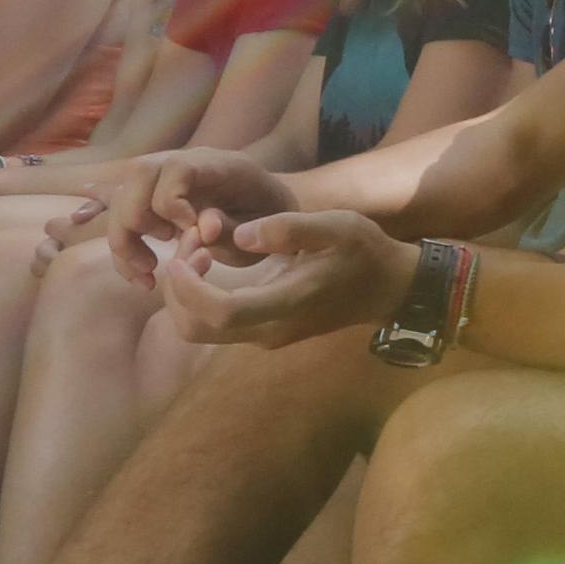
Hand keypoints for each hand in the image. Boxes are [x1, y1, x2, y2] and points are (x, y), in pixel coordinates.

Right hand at [79, 146, 295, 279]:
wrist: (269, 207)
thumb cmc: (269, 216)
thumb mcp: (265, 225)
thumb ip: (234, 227)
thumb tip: (203, 228)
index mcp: (218, 165)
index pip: (177, 167)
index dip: (172, 201)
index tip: (188, 232)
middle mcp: (184, 163)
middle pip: (138, 174)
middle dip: (140, 217)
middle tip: (166, 243)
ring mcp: (165, 180)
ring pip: (122, 197)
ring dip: (125, 238)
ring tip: (151, 268)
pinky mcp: (151, 200)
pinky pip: (122, 219)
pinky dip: (124, 252)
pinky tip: (143, 278)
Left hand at [156, 211, 412, 347]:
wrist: (387, 289)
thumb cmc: (364, 252)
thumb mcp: (338, 226)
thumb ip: (291, 229)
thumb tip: (241, 235)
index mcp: (287, 304)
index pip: (221, 311)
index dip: (189, 287)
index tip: (181, 253)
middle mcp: (269, 330)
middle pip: (196, 328)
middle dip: (177, 289)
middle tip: (188, 246)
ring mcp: (264, 336)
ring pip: (199, 330)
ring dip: (184, 294)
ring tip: (196, 253)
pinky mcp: (262, 333)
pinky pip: (213, 324)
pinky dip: (197, 297)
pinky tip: (209, 264)